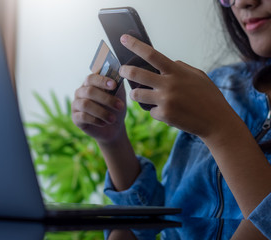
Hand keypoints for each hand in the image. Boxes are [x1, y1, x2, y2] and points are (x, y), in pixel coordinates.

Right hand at [72, 74, 126, 143]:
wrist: (113, 127)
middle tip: (120, 106)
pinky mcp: (75, 118)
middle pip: (89, 91)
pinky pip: (83, 117)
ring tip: (113, 119)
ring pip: (85, 105)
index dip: (101, 80)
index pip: (91, 78)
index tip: (114, 85)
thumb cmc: (115, 108)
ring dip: (102, 112)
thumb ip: (117, 85)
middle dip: (106, 99)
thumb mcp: (119, 95)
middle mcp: (80, 93)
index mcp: (89, 84)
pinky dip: (95, 120)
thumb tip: (119, 74)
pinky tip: (104, 123)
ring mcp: (76, 105)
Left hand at [119, 34, 237, 138]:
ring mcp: (165, 100)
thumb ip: (180, 67)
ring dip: (135, 94)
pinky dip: (155, 110)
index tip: (123, 39)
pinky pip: (150, 110)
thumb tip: (167, 62)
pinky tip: (166, 111)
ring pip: (137, 95)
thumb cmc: (208, 97)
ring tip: (140, 94)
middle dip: (125, 71)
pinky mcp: (164, 115)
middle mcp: (168, 84)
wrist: (216, 122)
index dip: (136, 46)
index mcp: (176, 72)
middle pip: (137, 74)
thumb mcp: (198, 75)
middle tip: (122, 70)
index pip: (152, 55)